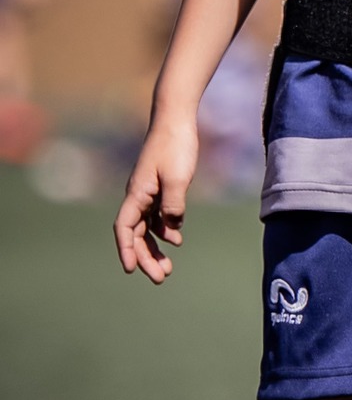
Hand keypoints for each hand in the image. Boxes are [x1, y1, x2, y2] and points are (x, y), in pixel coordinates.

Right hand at [113, 112, 198, 285]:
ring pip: (147, 228)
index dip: (126, 249)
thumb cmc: (175, 146)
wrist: (177, 121)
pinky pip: (158, 216)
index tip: (131, 269)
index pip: (125, 228)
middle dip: (145, 257)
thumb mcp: (177, 177)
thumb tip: (172, 228)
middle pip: (137, 234)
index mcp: (137, 194)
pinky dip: (165, 230)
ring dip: (155, 248)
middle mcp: (139, 196)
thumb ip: (174, 204)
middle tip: (161, 278)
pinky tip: (175, 240)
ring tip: (168, 269)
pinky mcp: (161, 189)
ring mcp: (149, 193)